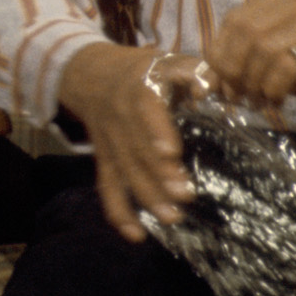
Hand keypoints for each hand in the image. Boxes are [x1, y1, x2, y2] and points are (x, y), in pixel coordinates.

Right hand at [57, 43, 208, 242]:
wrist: (88, 74)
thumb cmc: (140, 69)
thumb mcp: (165, 59)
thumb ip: (191, 71)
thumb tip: (207, 88)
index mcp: (138, 92)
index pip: (145, 114)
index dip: (156, 133)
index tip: (171, 154)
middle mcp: (121, 120)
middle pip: (137, 151)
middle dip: (158, 176)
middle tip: (184, 197)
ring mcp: (110, 144)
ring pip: (125, 173)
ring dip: (145, 198)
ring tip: (171, 219)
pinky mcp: (105, 161)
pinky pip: (107, 188)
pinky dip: (118, 213)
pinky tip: (136, 235)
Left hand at [204, 0, 295, 118]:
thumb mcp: (279, 60)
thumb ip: (245, 62)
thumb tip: (205, 83)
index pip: (234, 20)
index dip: (220, 54)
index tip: (219, 86)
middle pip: (243, 31)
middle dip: (232, 69)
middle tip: (237, 98)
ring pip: (261, 47)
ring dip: (252, 82)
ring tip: (258, 102)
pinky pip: (285, 65)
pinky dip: (272, 88)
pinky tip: (276, 103)